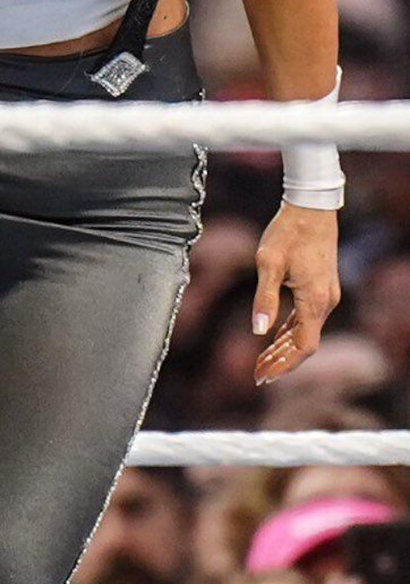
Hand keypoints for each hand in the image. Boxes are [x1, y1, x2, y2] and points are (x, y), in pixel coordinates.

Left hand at [252, 203, 339, 385]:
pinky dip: (291, 332)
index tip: (263, 376)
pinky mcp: (322, 288)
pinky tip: (275, 338)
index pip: (303, 347)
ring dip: (285, 348)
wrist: (311, 207)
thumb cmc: (288, 232)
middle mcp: (326, 301)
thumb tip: (258, 332)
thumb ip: (264, 299)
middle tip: (257, 375)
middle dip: (281, 361)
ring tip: (261, 362)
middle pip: (305, 344)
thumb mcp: (269, 263)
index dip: (283, 365)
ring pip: (307, 332)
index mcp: (315, 300)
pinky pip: (308, 319)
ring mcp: (327, 295)